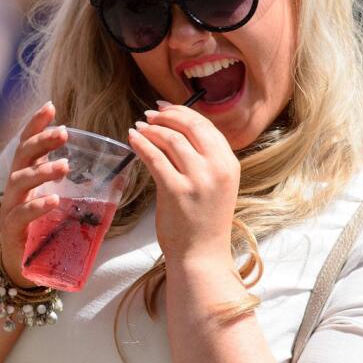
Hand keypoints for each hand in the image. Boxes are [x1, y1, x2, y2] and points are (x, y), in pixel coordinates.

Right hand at [0, 101, 69, 287]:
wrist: (23, 268)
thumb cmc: (44, 230)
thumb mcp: (62, 203)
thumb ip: (79, 186)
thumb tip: (120, 171)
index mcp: (27, 176)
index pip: (28, 144)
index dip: (36, 124)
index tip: (50, 106)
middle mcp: (15, 187)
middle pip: (22, 156)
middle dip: (41, 141)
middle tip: (63, 133)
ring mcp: (11, 207)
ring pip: (20, 181)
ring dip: (43, 171)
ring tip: (64, 166)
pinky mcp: (12, 230)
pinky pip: (22, 213)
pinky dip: (37, 205)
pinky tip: (53, 201)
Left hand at [128, 101, 239, 263]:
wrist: (202, 255)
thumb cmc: (204, 221)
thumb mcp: (215, 184)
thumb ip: (204, 159)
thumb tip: (177, 130)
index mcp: (229, 163)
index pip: (206, 126)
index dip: (183, 111)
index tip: (165, 107)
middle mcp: (216, 168)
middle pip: (189, 126)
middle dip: (167, 115)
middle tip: (150, 113)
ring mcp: (197, 179)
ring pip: (170, 139)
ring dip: (151, 129)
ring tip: (140, 127)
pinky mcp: (175, 190)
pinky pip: (154, 157)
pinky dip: (141, 144)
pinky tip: (133, 139)